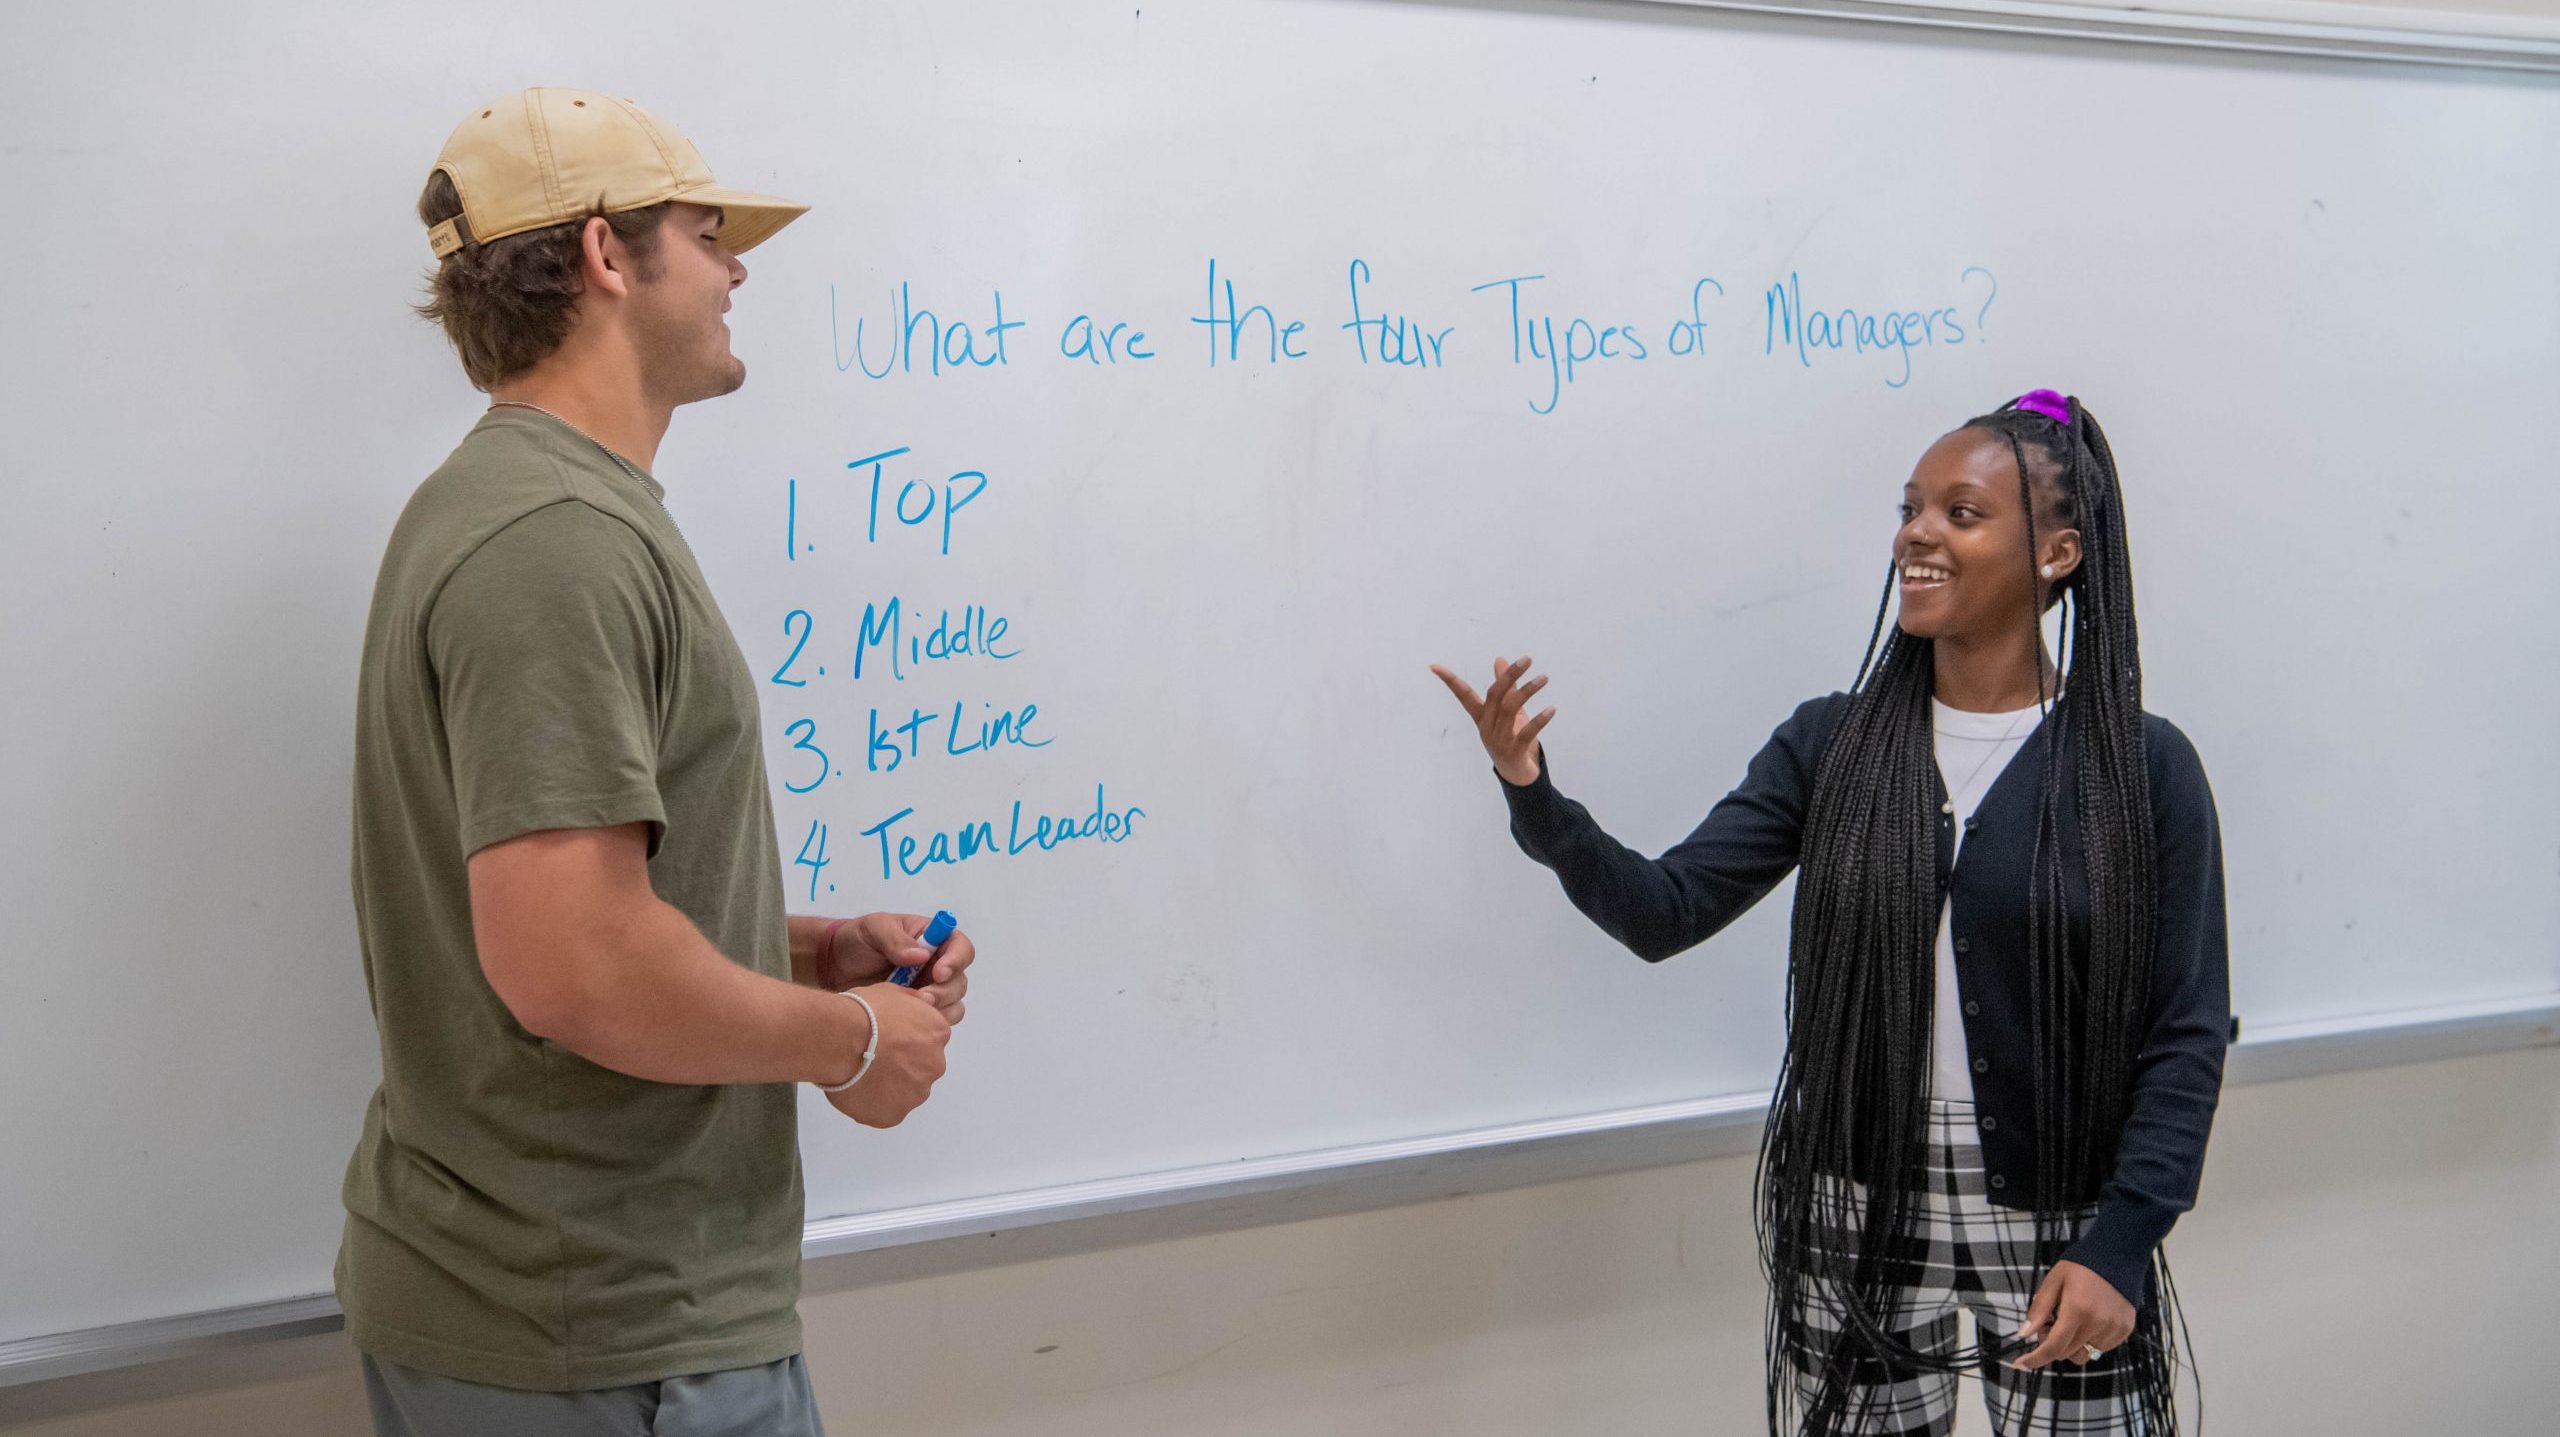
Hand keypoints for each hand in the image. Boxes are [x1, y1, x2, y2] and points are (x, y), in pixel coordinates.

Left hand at [818, 912, 973, 1025]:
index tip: (938, 973)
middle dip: (944, 992)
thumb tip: (921, 955)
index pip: (961, 948)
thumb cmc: (858, 940)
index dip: (956, 961)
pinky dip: (926, 1024)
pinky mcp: (918, 1011)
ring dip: (938, 1011)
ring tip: (910, 1011)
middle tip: (921, 997)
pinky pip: (935, 1022)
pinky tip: (904, 1021)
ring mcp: (928, 990)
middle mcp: (937, 965)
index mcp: (933, 940)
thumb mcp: (874, 928)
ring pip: (953, 1005)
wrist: (835, 967)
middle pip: (959, 982)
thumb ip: (895, 939)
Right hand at [822, 982, 950, 1128]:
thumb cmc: (864, 1012)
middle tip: (873, 1059)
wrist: (841, 1040)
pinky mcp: (894, 1115)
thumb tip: (923, 1003)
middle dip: (901, 1065)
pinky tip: (857, 1090)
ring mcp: (916, 1094)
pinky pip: (886, 1111)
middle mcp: (935, 1065)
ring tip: (861, 1075)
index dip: (906, 1041)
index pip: (929, 1040)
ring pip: (905, 1092)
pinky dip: (873, 1105)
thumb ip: (913, 1002)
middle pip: (921, 1068)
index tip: (888, 1040)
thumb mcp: (893, 992)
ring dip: (889, 1086)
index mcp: (937, 1033)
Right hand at [1430, 655, 1554, 786]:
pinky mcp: (1513, 753)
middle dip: (1509, 675)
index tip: (1434, 666)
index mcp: (1482, 717)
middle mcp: (1486, 727)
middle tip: (1528, 659)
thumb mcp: (1509, 712)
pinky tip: (1551, 709)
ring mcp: (1498, 741)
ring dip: (1528, 692)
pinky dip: (1539, 720)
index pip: (1463, 695)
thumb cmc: (1512, 738)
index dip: (1450, 681)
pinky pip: (1526, 733)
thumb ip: (1506, 686)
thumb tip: (1499, 658)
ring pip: (1510, 709)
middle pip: (1494, 696)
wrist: (1519, 775)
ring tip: (1544, 678)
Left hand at [2009, 1259, 2134, 1370]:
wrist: (2118, 1256)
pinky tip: (2089, 1320)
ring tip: (2071, 1320)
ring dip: (2072, 1344)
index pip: (2054, 1347)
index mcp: (2077, 1310)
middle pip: (2067, 1353)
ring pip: (2085, 1354)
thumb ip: (2039, 1309)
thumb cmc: (2080, 1267)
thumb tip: (2024, 1334)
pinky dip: (2090, 1340)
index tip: (2020, 1364)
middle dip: (2051, 1344)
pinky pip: (2102, 1348)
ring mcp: (2114, 1329)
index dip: (2035, 1359)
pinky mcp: (2125, 1330)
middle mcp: (2097, 1324)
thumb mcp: (2053, 1281)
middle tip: (2049, 1323)